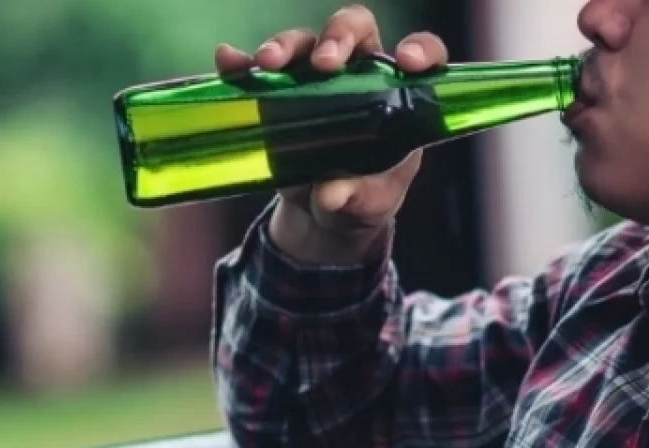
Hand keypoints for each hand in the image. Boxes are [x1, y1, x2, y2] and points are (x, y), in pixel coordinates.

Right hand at [214, 5, 449, 264]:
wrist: (321, 215)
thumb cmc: (360, 200)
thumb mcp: (366, 205)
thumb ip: (354, 197)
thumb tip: (329, 193)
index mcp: (397, 95)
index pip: (420, 54)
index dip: (419, 49)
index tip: (406, 61)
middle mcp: (357, 75)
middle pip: (353, 31)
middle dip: (337, 36)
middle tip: (323, 63)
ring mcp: (313, 81)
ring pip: (303, 45)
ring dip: (285, 47)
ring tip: (266, 64)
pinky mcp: (277, 96)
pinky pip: (258, 71)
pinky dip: (241, 64)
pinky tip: (227, 62)